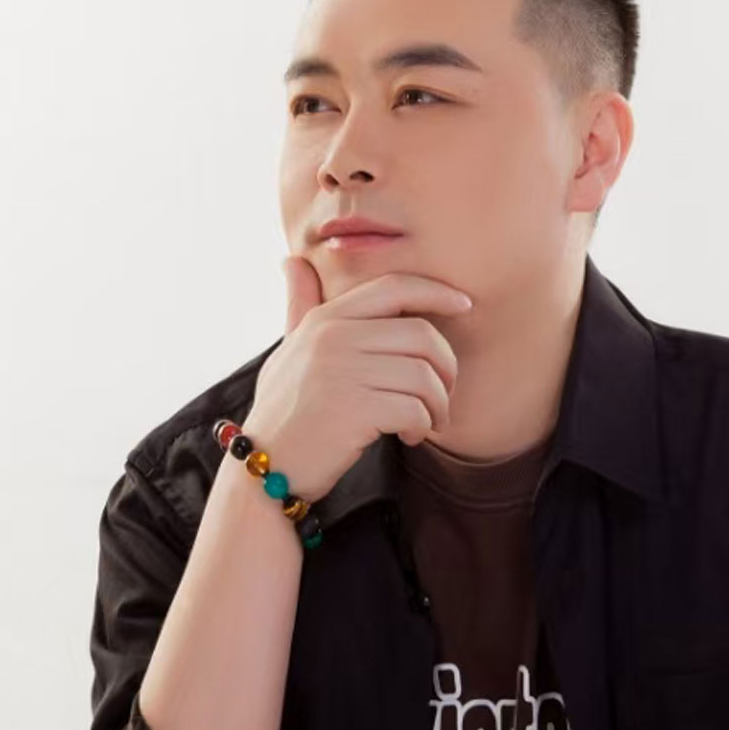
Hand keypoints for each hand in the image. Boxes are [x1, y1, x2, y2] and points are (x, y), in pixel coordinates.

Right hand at [241, 260, 475, 501]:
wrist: (263, 470)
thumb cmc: (285, 410)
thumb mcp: (289, 350)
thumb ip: (300, 305)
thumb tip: (293, 260)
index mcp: (325, 320)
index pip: (394, 287)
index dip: (436, 292)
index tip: (464, 305)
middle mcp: (333, 338)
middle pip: (422, 335)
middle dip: (446, 367)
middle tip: (442, 394)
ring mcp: (342, 373)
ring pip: (424, 376)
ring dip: (438, 405)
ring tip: (428, 422)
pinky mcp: (354, 411)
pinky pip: (415, 410)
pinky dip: (423, 427)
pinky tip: (411, 437)